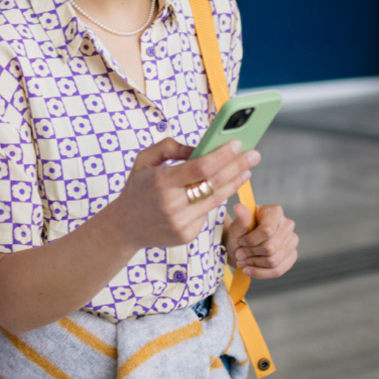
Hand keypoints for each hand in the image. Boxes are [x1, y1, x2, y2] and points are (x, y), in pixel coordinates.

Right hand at [101, 136, 260, 250]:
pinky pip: (207, 213)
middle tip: (255, 154)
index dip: (223, 155)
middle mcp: (172, 204)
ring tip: (247, 170)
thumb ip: (170, 147)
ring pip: (216, 200)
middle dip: (238, 166)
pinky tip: (225, 188)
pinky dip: (216, 199)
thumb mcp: (144, 161)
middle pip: (215, 183)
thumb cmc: (137, 188)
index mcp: (162, 181)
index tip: (239, 143)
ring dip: (235, 183)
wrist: (123, 227)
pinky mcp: (186, 235)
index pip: (202, 167)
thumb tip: (200, 148)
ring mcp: (181, 222)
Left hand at [223, 203, 297, 278]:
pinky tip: (249, 270)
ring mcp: (292, 241)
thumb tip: (239, 207)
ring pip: (274, 261)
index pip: (267, 231)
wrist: (242, 246)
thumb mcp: (236, 227)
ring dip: (254, 264)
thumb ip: (240, 220)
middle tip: (239, 254)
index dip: (250, 240)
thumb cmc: (240, 233)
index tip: (240, 242)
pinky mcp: (292, 256)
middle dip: (251, 254)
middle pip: (270, 248)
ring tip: (243, 261)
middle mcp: (288, 224)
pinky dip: (261, 273)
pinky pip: (278, 270)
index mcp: (275, 212)